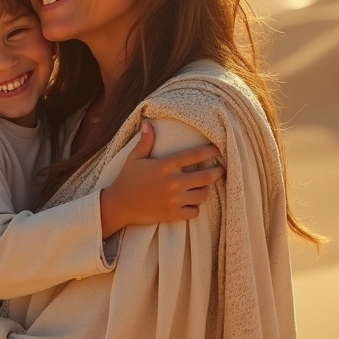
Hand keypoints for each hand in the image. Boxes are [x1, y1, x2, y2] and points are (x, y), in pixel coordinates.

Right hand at [100, 121, 222, 236]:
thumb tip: (148, 123)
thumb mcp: (134, 158)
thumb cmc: (127, 179)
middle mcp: (174, 182)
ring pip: (203, 195)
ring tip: (203, 186)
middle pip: (206, 176)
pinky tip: (191, 203)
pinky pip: (194, 212)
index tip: (217, 149)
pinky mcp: (173, 214)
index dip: (210, 151)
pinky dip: (195, 208)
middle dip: (217, 172)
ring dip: (205, 190)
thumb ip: (145, 142)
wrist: (119, 205)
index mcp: (166, 165)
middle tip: (220, 169)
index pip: (195, 155)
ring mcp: (175, 200)